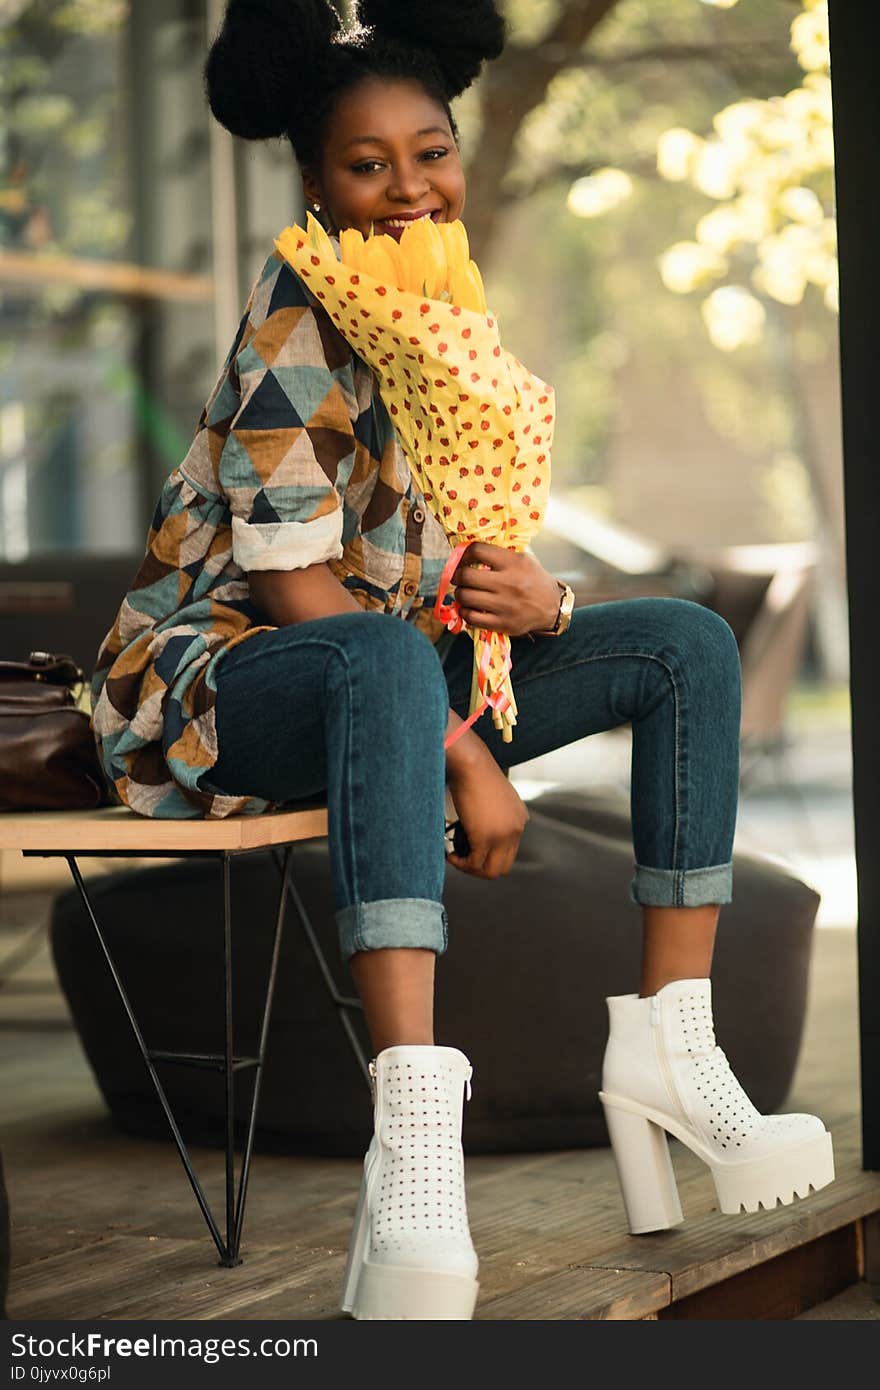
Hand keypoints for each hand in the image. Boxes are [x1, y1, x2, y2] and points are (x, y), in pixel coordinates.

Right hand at [446, 752, 528, 878]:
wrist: (470, 763)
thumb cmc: (474, 773)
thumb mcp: (491, 797)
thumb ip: (491, 815)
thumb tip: (474, 831)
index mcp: (519, 819)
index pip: (508, 851)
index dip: (487, 855)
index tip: (469, 850)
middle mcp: (516, 829)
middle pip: (502, 866)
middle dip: (480, 867)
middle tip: (461, 859)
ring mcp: (503, 835)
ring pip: (490, 870)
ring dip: (470, 868)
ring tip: (454, 857)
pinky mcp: (486, 838)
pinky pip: (474, 863)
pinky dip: (460, 863)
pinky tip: (450, 854)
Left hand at [452, 542, 560, 636]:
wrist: (553, 607)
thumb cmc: (534, 580)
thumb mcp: (523, 560)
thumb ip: (499, 555)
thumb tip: (467, 551)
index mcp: (514, 563)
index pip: (477, 551)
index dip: (463, 553)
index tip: (462, 559)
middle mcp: (508, 583)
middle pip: (466, 576)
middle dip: (456, 576)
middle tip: (457, 577)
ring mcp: (505, 605)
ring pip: (465, 597)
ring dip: (460, 594)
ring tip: (464, 592)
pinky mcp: (502, 623)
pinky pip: (471, 617)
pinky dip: (465, 611)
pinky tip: (470, 608)